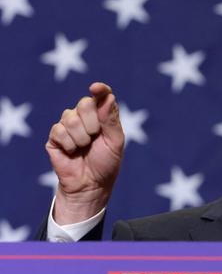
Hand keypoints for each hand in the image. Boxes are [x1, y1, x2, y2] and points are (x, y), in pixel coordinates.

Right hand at [45, 82, 124, 224]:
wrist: (91, 185)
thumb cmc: (106, 163)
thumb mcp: (115, 143)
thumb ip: (110, 120)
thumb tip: (107, 96)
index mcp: (102, 117)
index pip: (101, 96)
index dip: (100, 90)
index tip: (96, 88)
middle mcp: (84, 117)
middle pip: (84, 103)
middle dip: (92, 123)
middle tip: (95, 138)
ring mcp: (68, 125)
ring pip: (70, 117)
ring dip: (81, 137)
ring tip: (84, 148)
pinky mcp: (55, 136)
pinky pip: (59, 130)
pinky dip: (69, 143)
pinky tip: (72, 152)